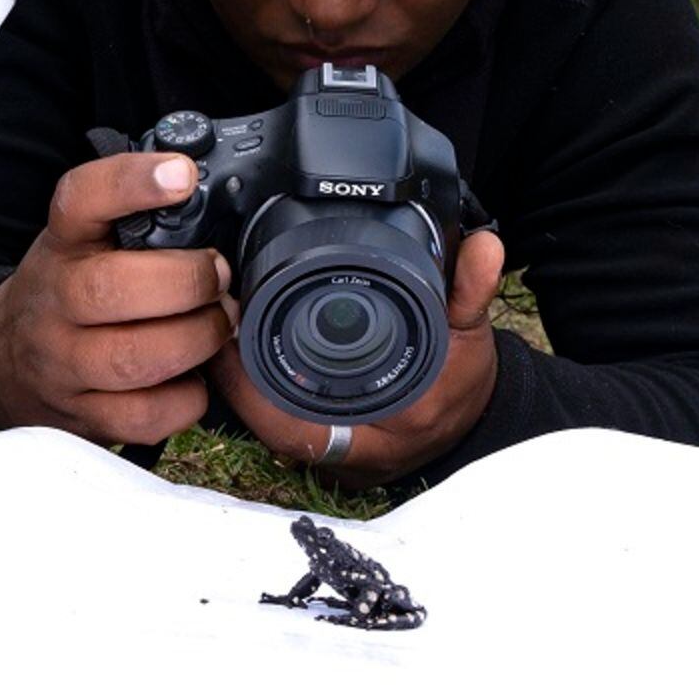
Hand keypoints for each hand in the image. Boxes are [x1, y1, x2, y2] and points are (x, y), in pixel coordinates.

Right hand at [0, 153, 235, 444]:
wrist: (2, 362)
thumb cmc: (65, 291)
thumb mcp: (83, 240)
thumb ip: (135, 217)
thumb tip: (211, 197)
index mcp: (61, 244)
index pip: (81, 199)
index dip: (132, 183)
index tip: (182, 174)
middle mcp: (54, 302)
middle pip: (112, 289)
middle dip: (187, 281)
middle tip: (219, 275)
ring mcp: (64, 365)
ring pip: (135, 359)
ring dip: (197, 339)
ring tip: (218, 323)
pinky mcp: (84, 417)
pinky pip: (149, 415)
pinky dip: (188, 397)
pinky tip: (193, 375)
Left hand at [207, 229, 506, 488]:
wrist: (473, 423)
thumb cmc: (466, 384)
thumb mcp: (472, 335)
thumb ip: (471, 290)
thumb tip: (483, 247)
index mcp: (386, 427)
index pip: (299, 427)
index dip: (253, 393)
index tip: (231, 341)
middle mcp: (355, 450)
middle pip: (273, 427)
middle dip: (237, 381)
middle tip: (215, 328)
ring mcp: (337, 452)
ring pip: (273, 427)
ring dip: (246, 387)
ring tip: (223, 338)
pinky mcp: (327, 442)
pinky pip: (282, 423)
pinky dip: (262, 394)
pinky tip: (244, 360)